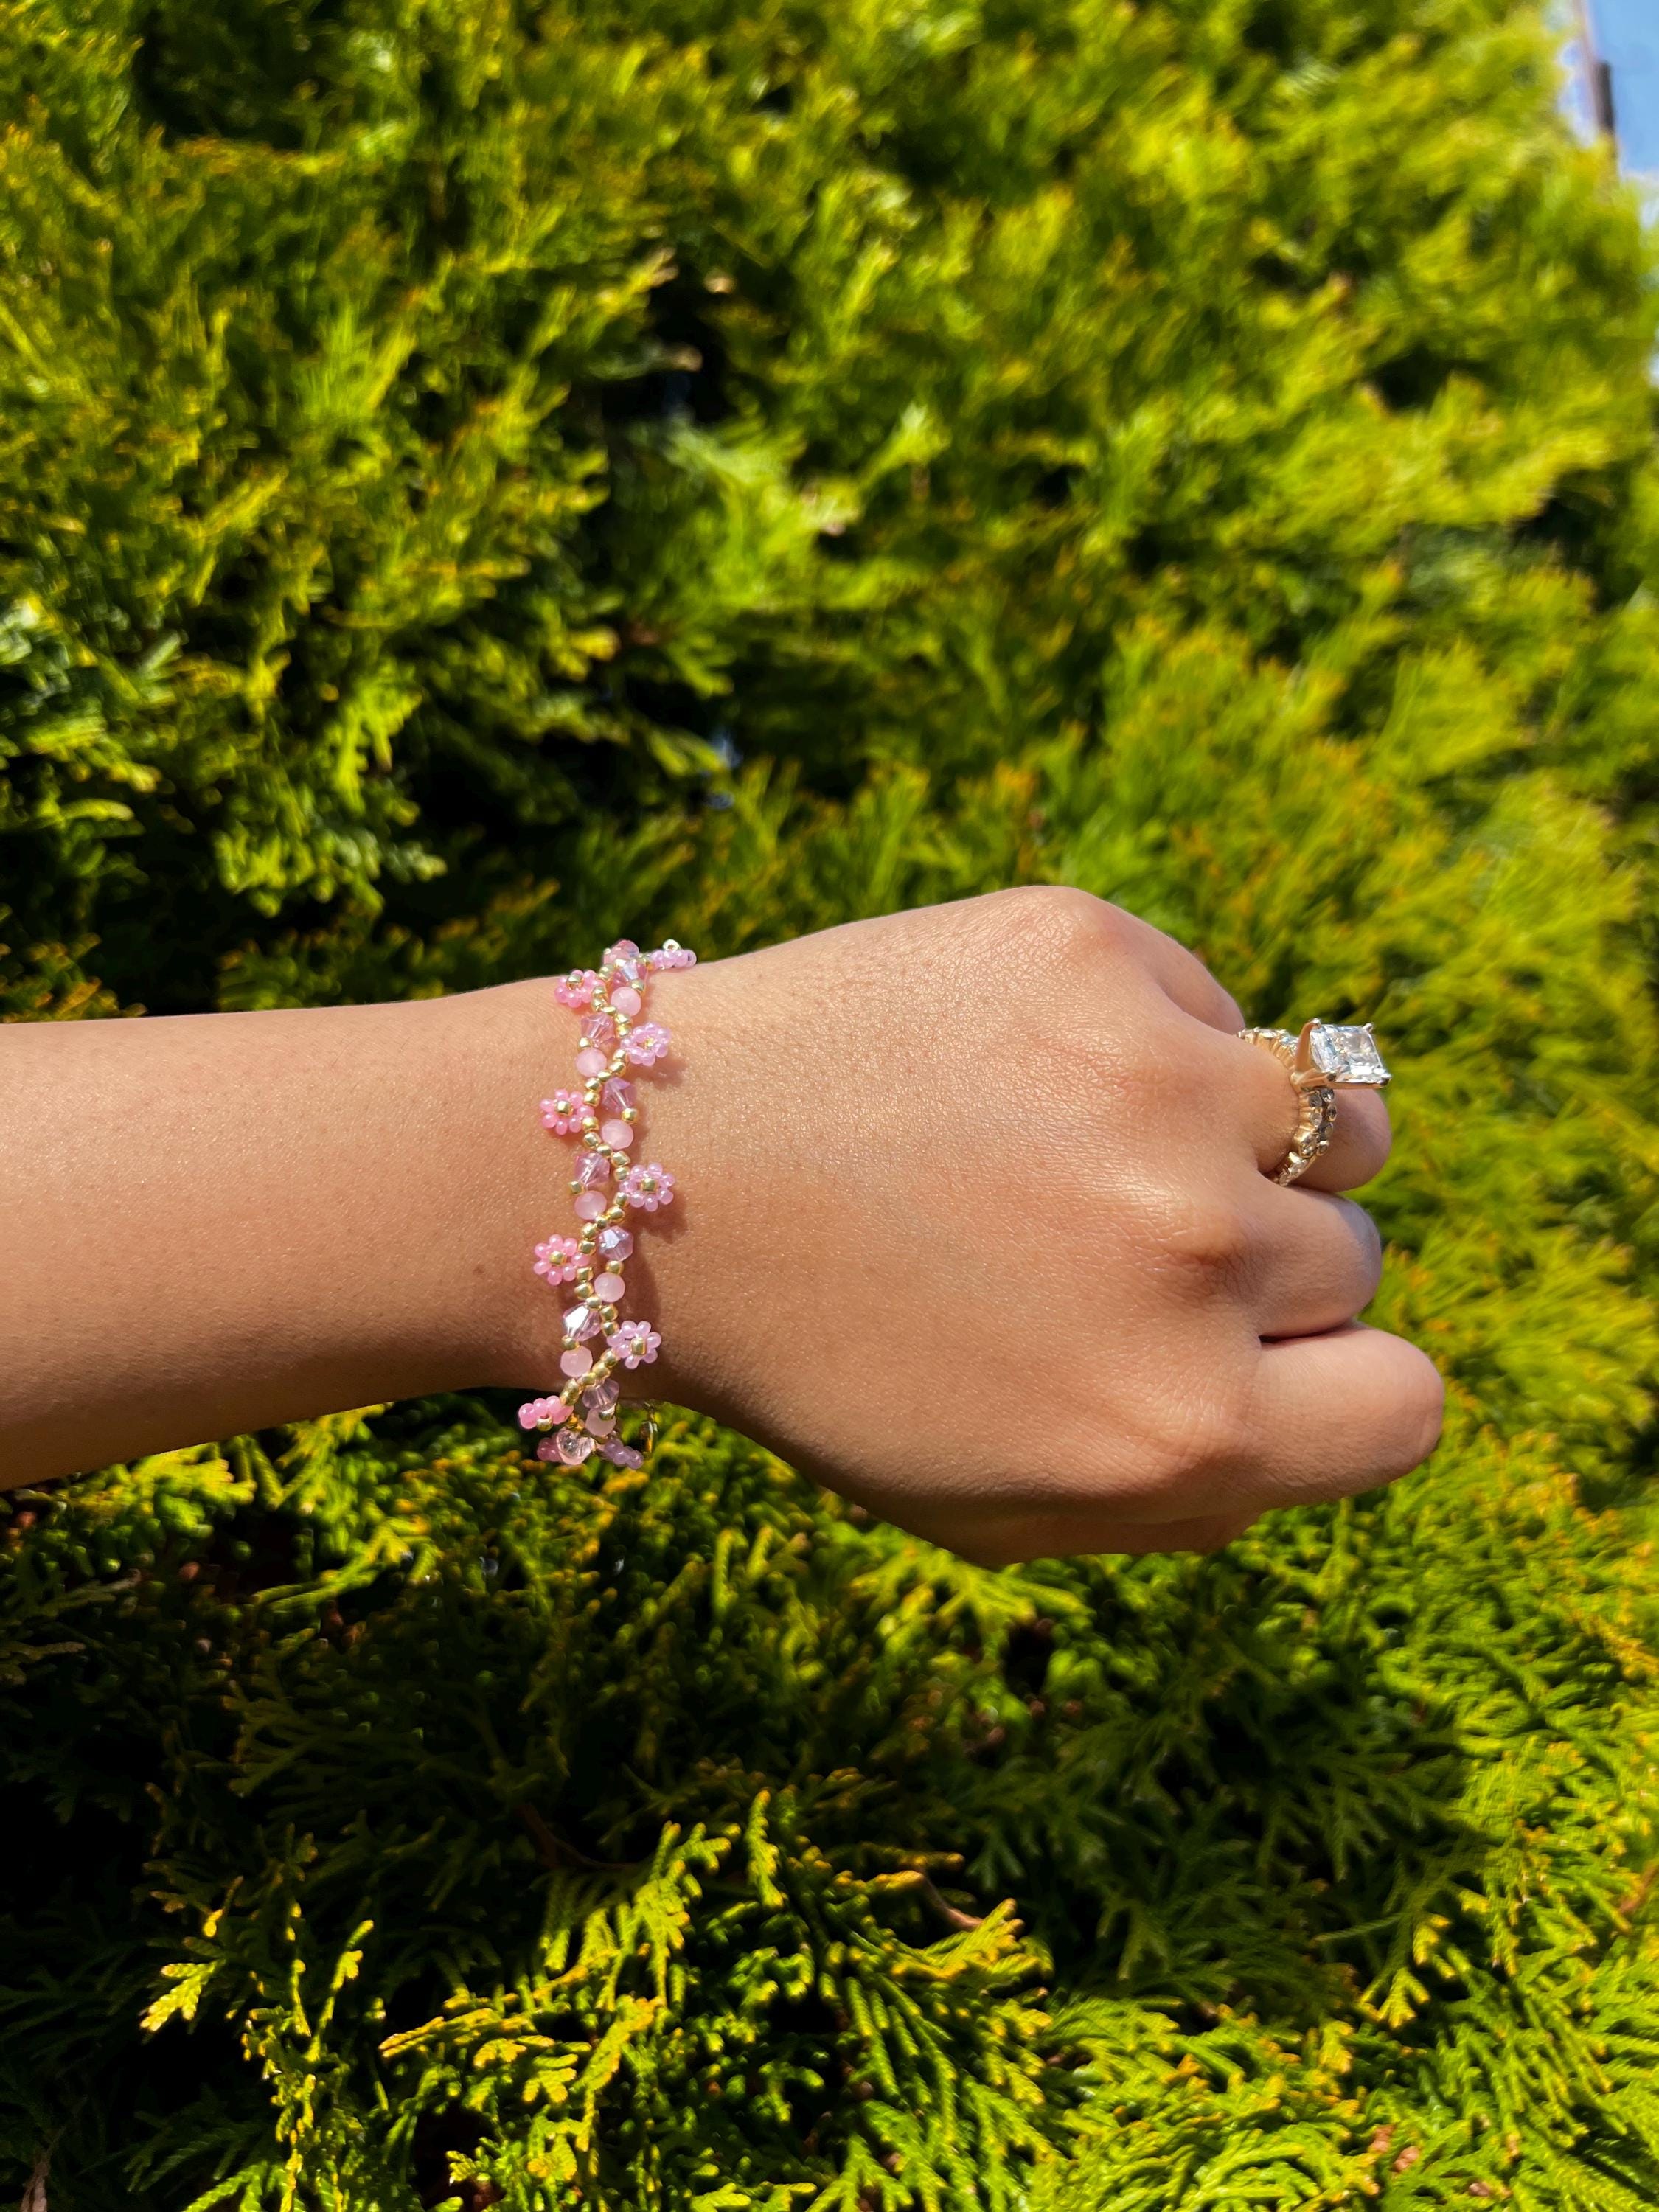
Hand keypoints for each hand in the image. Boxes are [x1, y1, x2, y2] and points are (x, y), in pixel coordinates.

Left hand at [610, 888, 1442, 1562]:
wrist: (642, 1182)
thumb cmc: (822, 1359)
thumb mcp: (1001, 1508)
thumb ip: (1195, 1480)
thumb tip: (1330, 1394)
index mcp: (1180, 1427)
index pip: (1407, 1408)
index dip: (1339, 1383)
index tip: (1258, 1354)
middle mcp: (1192, 1258)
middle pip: (1352, 1257)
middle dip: (1256, 1264)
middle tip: (1104, 1244)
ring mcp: (1153, 1087)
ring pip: (1333, 1112)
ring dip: (1247, 1137)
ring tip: (1107, 1141)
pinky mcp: (1091, 953)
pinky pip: (1217, 1008)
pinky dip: (1155, 1040)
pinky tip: (1022, 1067)